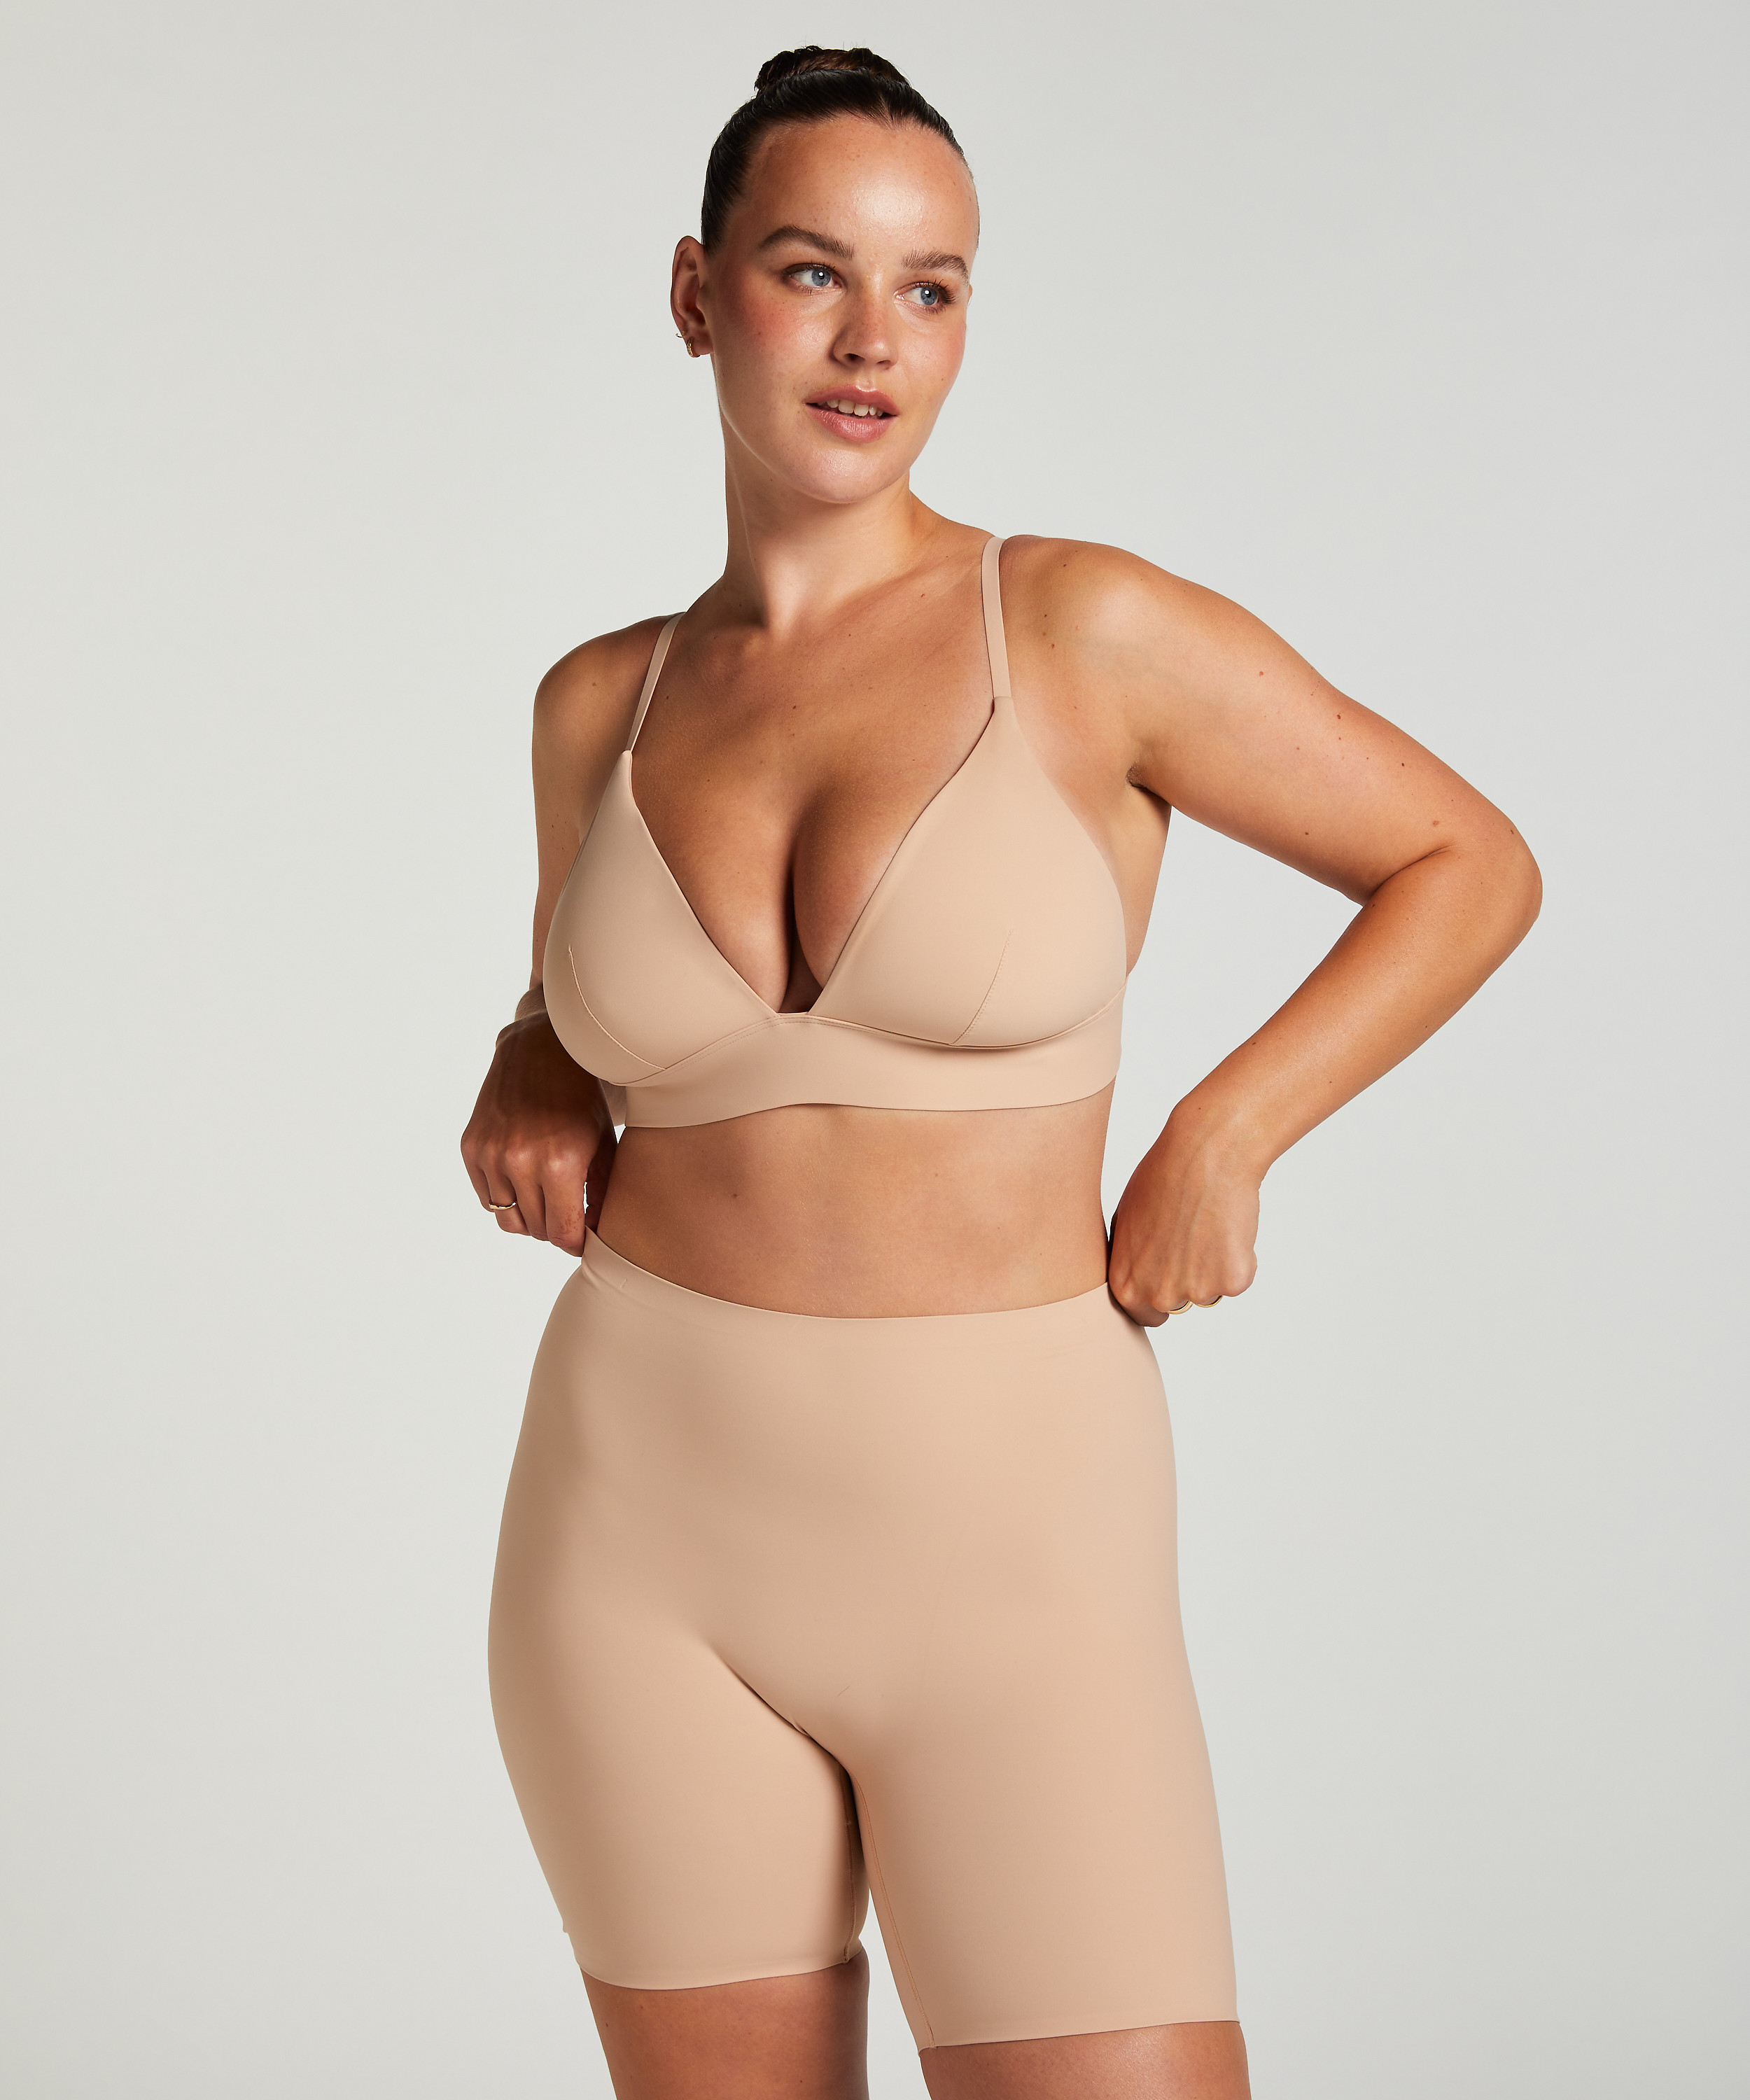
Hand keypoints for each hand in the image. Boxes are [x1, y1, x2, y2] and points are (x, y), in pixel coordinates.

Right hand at [460, 1017, 615, 1255]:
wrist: (539, 1048)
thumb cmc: (581, 1097)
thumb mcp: (602, 1142)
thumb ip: (601, 1193)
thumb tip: (593, 1236)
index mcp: (561, 1164)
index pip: (563, 1234)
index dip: (575, 1243)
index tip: (581, 1239)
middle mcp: (521, 1162)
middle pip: (536, 1230)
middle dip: (555, 1228)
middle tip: (567, 1212)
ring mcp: (491, 1155)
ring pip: (508, 1220)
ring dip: (529, 1217)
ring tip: (546, 1197)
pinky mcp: (471, 1147)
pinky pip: (488, 1198)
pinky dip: (506, 1198)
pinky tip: (524, 1178)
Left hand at [1107, 1112, 1260, 1328]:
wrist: (1205, 1155)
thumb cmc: (1163, 1177)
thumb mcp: (1125, 1221)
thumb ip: (1130, 1259)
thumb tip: (1135, 1273)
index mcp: (1126, 1284)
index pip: (1144, 1313)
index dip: (1157, 1291)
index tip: (1167, 1270)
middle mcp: (1158, 1295)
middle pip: (1178, 1304)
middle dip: (1185, 1279)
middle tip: (1189, 1236)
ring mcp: (1197, 1290)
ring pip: (1210, 1290)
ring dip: (1212, 1266)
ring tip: (1206, 1224)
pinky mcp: (1232, 1281)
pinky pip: (1238, 1279)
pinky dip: (1239, 1258)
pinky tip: (1228, 1225)